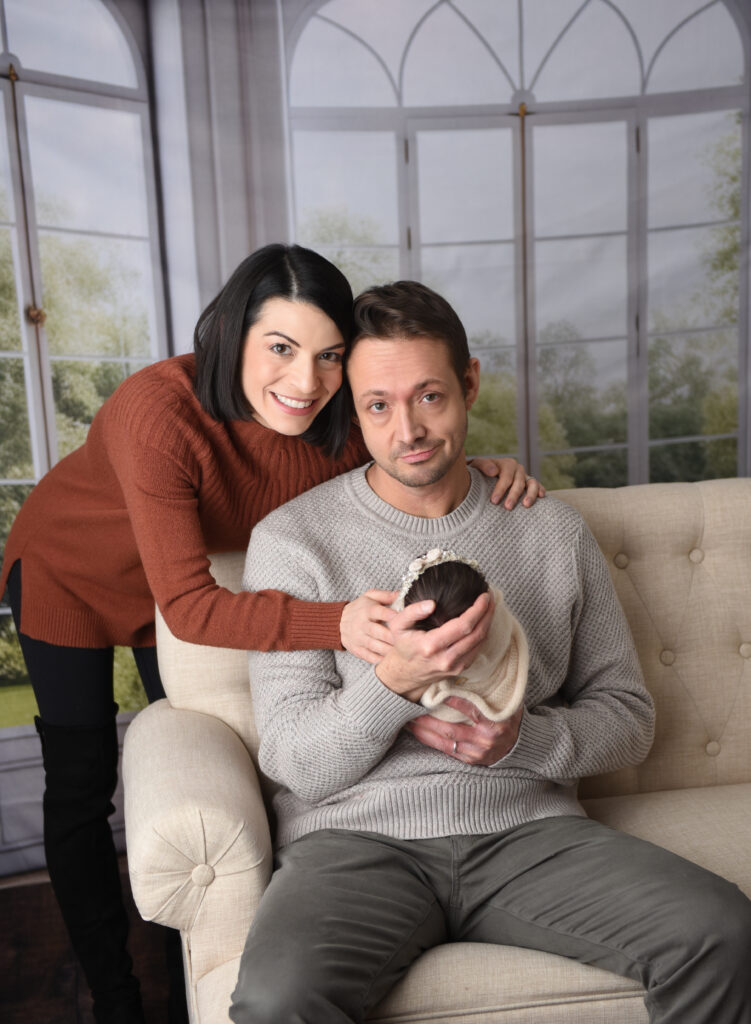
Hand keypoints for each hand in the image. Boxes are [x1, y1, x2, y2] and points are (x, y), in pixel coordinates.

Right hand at [340, 589, 398, 663]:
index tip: (401, 618)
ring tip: (401, 650)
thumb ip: (385, 595)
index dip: (390, 615)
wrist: (337, 623)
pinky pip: (369, 657)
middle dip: (392, 636)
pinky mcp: (357, 650)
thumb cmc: (359, 609)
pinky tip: (390, 659)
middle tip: (405, 639)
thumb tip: (400, 594)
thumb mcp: (369, 597)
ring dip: (389, 649)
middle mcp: (362, 625)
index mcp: (367, 610)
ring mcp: (359, 638)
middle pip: (378, 632)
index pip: (378, 612)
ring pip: (375, 646)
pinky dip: (380, 659)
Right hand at [375, 592, 493, 701]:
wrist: (405, 673)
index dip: (477, 610)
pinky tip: (483, 620)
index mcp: (430, 645)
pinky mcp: (460, 669)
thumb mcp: (397, 625)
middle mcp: (446, 658)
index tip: (483, 596)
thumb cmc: (403, 645)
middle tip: (490, 596)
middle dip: (487, 613)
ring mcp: (455, 666)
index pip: (463, 626)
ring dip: (488, 622)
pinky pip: (478, 649)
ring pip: (480, 642)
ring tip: (489, 605)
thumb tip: (431, 604)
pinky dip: (483, 633)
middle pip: (477, 633)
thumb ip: (412, 612)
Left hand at [406, 698, 522, 764]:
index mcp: (495, 722)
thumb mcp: (505, 703)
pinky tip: (419, 733)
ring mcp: (478, 752)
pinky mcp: (471, 760)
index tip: (436, 692)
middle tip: (410, 709)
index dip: (453, 701)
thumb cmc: (509, 717)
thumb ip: (488, 693)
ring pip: (445, 742)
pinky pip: (447, 752)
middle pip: (451, 729)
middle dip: (427, 720)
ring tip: (408, 722)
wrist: (520, 745)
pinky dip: (431, 742)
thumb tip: (464, 673)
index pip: (471, 709)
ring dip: (424, 732)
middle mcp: (485, 739)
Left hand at [468, 456, 545, 508]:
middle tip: (508, 507)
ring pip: (532, 483)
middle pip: (519, 482)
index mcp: (507, 464)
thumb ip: (484, 466)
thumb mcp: (478, 465)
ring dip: (530, 494)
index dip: (501, 489)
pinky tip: (542, 497)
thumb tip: (494, 471)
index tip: (494, 501)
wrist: (484, 475)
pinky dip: (541, 490)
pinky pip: (538, 486)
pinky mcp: (529, 484)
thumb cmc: (480, 471)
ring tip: (526, 505)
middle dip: (514, 495)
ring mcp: (525, 477)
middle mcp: (518, 469)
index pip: (506, 477)